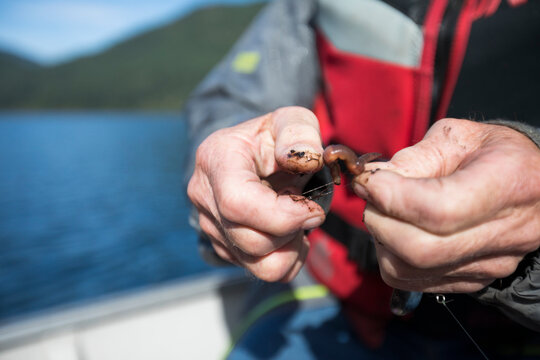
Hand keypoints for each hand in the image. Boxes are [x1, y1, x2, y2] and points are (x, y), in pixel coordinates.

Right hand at [187, 107, 325, 281]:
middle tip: (310, 211)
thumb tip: (304, 159)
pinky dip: (284, 259)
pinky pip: (258, 271)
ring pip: (255, 264)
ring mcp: (209, 224)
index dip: (282, 215)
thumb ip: (300, 133)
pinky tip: (288, 234)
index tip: (313, 209)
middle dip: (292, 232)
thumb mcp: (292, 120)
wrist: (252, 154)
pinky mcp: (221, 246)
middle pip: (250, 240)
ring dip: (290, 250)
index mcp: (217, 159)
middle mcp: (204, 195)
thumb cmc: (274, 137)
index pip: (238, 202)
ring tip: (298, 222)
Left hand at [354, 118, 539, 292]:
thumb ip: (412, 158)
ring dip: (381, 240)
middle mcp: (506, 233)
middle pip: (421, 250)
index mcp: (508, 183)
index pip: (440, 210)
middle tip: (373, 195)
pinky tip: (400, 230)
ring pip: (408, 270)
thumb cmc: (490, 154)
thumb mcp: (457, 137)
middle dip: (380, 221)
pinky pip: (411, 280)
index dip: (393, 198)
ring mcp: (491, 265)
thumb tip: (368, 180)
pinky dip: (391, 256)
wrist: (530, 186)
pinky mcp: (473, 282)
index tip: (369, 181)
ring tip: (388, 212)